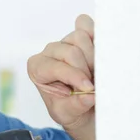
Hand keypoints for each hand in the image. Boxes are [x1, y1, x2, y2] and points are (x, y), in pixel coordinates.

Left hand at [27, 14, 94, 129]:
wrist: (82, 107)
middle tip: (95, 83)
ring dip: (94, 56)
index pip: (56, 66)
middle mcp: (50, 51)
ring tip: (96, 73)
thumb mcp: (67, 114)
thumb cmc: (69, 108)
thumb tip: (89, 96)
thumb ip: (75, 105)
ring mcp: (66, 40)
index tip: (89, 88)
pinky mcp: (82, 33)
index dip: (74, 77)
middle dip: (86, 69)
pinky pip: (89, 24)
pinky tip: (101, 54)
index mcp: (37, 68)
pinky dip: (96, 36)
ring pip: (81, 36)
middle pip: (71, 51)